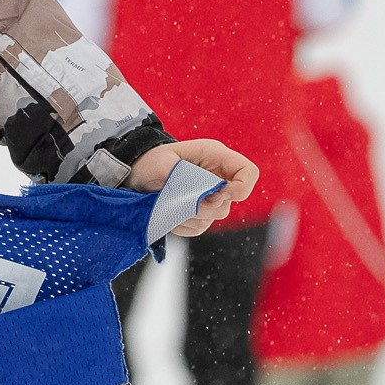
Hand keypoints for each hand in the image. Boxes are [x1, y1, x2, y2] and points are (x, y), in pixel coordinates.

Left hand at [127, 139, 257, 236]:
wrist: (136, 172)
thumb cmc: (150, 160)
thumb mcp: (162, 163)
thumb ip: (185, 179)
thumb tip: (205, 200)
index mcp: (215, 156)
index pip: (248, 172)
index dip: (242, 187)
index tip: (218, 194)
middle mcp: (217, 177)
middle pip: (230, 201)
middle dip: (205, 204)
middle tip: (178, 198)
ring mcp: (210, 196)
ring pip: (215, 216)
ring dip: (190, 214)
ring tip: (167, 203)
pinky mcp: (199, 213)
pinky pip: (199, 227)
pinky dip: (183, 224)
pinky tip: (168, 212)